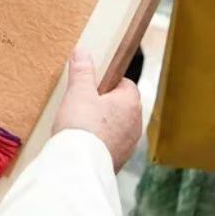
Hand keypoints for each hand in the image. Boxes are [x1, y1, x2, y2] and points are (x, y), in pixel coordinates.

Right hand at [52, 52, 141, 171]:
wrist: (79, 163)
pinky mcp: (119, 160)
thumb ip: (82, 71)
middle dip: (105, 103)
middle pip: (122, 106)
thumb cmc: (82, 125)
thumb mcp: (78, 91)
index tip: (93, 84)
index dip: (108, 82)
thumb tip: (82, 52)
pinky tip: (85, 142)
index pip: (125, 84)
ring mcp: (129, 144)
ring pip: (118, 126)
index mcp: (130, 103)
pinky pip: (112, 144)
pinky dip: (101, 141)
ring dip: (104, 124)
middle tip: (83, 103)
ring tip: (81, 124)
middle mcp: (136, 124)